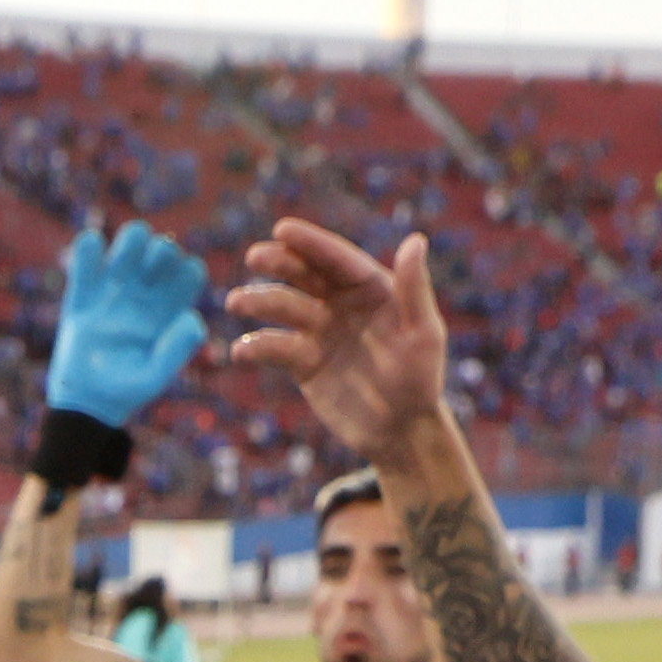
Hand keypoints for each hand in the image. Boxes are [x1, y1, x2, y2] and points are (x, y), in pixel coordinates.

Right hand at [46, 223, 208, 430]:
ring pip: (133, 238)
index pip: (190, 272)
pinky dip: (90, 247)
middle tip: (146, 274)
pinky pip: (89, 251)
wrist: (84, 400)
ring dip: (130, 241)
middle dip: (160, 250)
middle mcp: (146, 293)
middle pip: (165, 247)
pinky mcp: (83, 289)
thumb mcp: (154, 376)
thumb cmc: (125, 391)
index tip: (171, 289)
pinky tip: (90, 262)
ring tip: (118, 268)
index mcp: (169, 309)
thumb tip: (193, 318)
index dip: (186, 270)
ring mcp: (115, 288)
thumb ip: (177, 349)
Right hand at [227, 219, 453, 463]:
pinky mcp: (303, 362)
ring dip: (259, 301)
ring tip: (237, 301)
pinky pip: (275, 348)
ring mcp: (319, 331)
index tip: (282, 229)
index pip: (337, 259)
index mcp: (371, 288)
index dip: (311, 243)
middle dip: (279, 263)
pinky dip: (256, 346)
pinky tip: (242, 349)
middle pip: (305, 274)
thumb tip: (416, 240)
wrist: (400, 432)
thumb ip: (414, 289)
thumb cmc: (420, 379)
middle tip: (255, 257)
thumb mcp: (423, 334)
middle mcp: (341, 303)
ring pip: (283, 307)